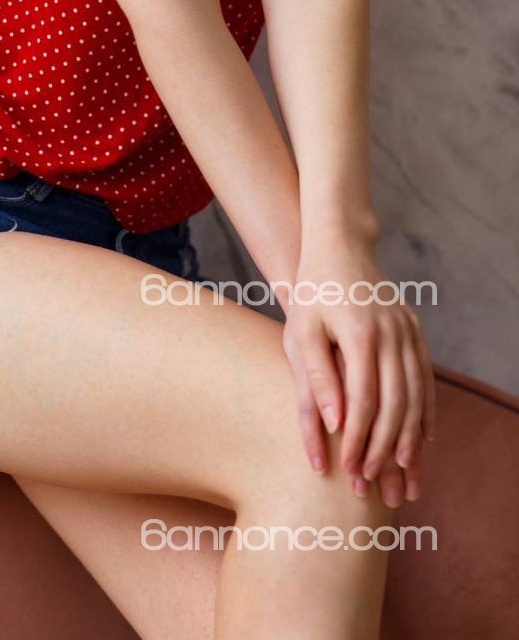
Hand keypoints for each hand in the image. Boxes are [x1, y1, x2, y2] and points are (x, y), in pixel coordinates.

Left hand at [281, 244, 435, 508]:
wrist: (340, 246)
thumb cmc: (313, 293)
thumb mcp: (301, 332)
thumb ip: (316, 379)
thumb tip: (335, 426)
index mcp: (359, 333)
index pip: (363, 401)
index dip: (357, 440)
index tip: (347, 470)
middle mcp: (390, 333)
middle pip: (395, 405)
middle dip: (383, 449)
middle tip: (371, 482)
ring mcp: (407, 330)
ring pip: (416, 396)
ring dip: (410, 438)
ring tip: (402, 473)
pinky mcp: (415, 330)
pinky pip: (426, 379)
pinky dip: (426, 412)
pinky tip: (423, 439)